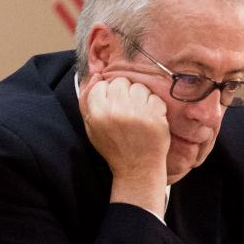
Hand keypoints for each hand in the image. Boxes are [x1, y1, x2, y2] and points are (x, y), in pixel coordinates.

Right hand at [79, 74, 169, 213]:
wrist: (137, 167)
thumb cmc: (113, 146)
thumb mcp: (92, 127)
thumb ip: (88, 100)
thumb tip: (95, 75)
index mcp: (97, 113)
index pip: (101, 85)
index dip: (107, 94)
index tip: (112, 107)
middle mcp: (116, 110)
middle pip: (120, 82)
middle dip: (124, 93)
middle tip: (126, 110)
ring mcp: (137, 112)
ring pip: (139, 87)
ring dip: (139, 98)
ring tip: (138, 114)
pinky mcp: (156, 115)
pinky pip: (154, 97)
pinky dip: (154, 106)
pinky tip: (149, 119)